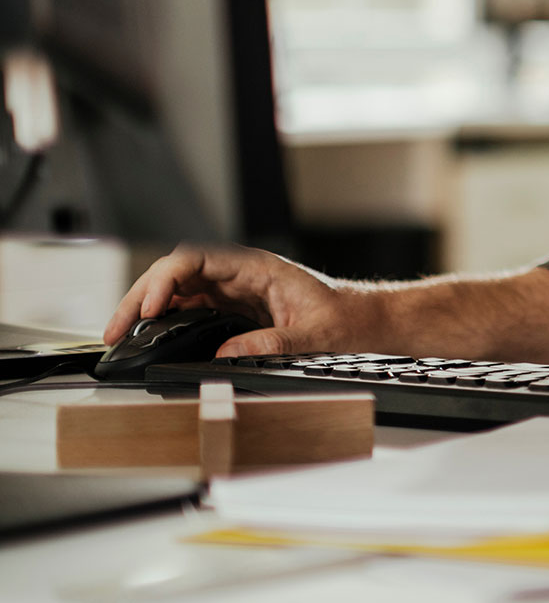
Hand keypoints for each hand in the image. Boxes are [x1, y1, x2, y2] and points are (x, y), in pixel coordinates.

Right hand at [105, 243, 387, 359]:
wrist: (365, 322)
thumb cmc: (347, 319)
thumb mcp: (314, 335)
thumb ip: (272, 342)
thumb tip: (224, 354)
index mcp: (259, 268)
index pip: (198, 259)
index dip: (168, 279)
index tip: (153, 306)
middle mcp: (241, 274)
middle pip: (178, 273)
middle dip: (142, 296)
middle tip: (117, 328)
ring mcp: (235, 290)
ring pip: (178, 289)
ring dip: (148, 307)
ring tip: (122, 333)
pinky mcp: (233, 308)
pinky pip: (190, 305)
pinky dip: (165, 317)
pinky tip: (148, 333)